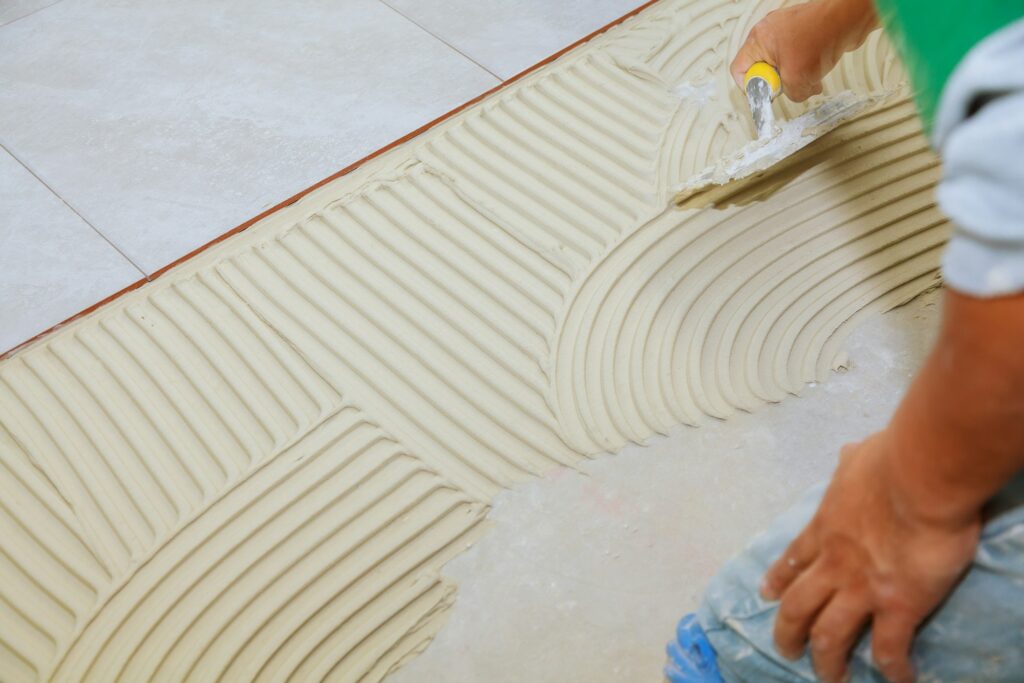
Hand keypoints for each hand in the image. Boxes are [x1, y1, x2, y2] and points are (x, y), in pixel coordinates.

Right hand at [730, 0, 878, 101]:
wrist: (850, 17)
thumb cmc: (823, 35)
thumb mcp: (798, 79)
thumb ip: (790, 94)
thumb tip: (793, 94)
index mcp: (758, 39)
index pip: (739, 70)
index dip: (751, 87)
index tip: (766, 95)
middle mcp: (769, 32)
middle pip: (762, 68)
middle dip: (779, 82)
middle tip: (789, 85)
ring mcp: (786, 30)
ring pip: (782, 63)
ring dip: (795, 75)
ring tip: (809, 77)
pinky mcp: (803, 31)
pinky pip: (797, 56)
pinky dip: (807, 66)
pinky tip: (818, 69)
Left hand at [761, 431, 980, 682]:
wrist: (921, 476)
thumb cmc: (892, 459)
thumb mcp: (858, 458)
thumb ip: (851, 464)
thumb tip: (852, 455)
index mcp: (825, 527)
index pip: (793, 558)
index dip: (777, 578)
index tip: (765, 594)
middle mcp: (834, 563)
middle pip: (797, 605)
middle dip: (787, 631)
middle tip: (786, 648)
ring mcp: (861, 587)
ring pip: (829, 635)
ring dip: (826, 661)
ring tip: (829, 677)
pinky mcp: (897, 605)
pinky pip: (887, 647)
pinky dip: (892, 667)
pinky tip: (898, 678)